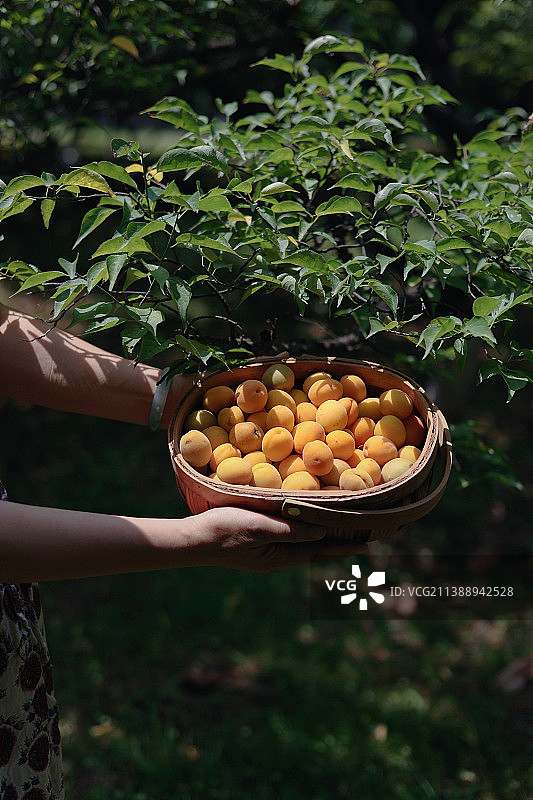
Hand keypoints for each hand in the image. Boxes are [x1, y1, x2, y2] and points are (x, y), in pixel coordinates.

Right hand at [185, 506, 367, 573]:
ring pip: (300, 545)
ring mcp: (263, 553)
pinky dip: (300, 533)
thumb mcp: (260, 528)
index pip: (318, 551)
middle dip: (336, 544)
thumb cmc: (223, 530)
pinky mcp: (253, 544)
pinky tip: (301, 527)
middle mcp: (274, 558)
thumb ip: (290, 530)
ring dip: (319, 539)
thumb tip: (322, 532)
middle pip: (312, 550)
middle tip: (361, 538)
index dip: (342, 547)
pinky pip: (285, 538)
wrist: (190, 540)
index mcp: (278, 557)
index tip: (367, 544)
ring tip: (338, 533)